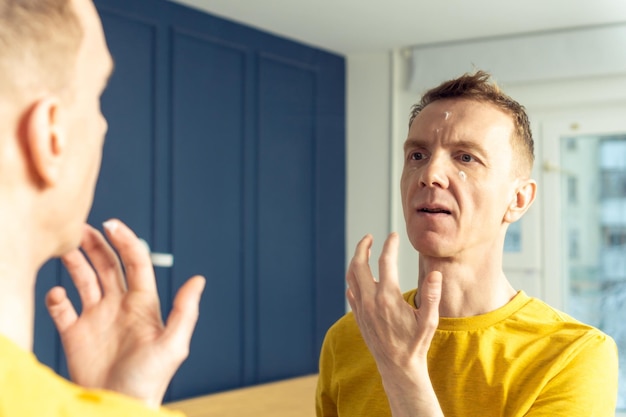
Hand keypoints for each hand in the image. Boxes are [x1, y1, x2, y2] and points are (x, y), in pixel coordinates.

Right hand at [46, 219, 205, 407]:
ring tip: (63, 246)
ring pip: (83, 280)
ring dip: (74, 262)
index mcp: (143, 303)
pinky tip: (57, 296)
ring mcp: (96, 318)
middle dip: (96, 245)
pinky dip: (55, 298)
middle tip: (80, 227)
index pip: (135, 263)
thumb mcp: (173, 345)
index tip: (112, 224)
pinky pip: (61, 308)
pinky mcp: (75, 335)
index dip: (125, 241)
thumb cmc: (150, 380)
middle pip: (106, 265)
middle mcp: (119, 305)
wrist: (119, 407)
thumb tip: (199, 279)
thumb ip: (184, 311)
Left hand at [346, 233, 442, 415]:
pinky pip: (351, 292)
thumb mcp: (429, 321)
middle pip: (359, 265)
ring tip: (363, 251)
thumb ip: (432, 295)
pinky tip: (360, 277)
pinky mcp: (358, 316)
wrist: (398, 368)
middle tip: (369, 237)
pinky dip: (353, 280)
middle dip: (363, 247)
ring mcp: (362, 309)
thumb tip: (435, 273)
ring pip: (351, 277)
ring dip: (355, 261)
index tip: (394, 235)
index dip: (390, 245)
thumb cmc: (416, 344)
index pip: (386, 262)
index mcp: (388, 298)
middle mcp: (371, 301)